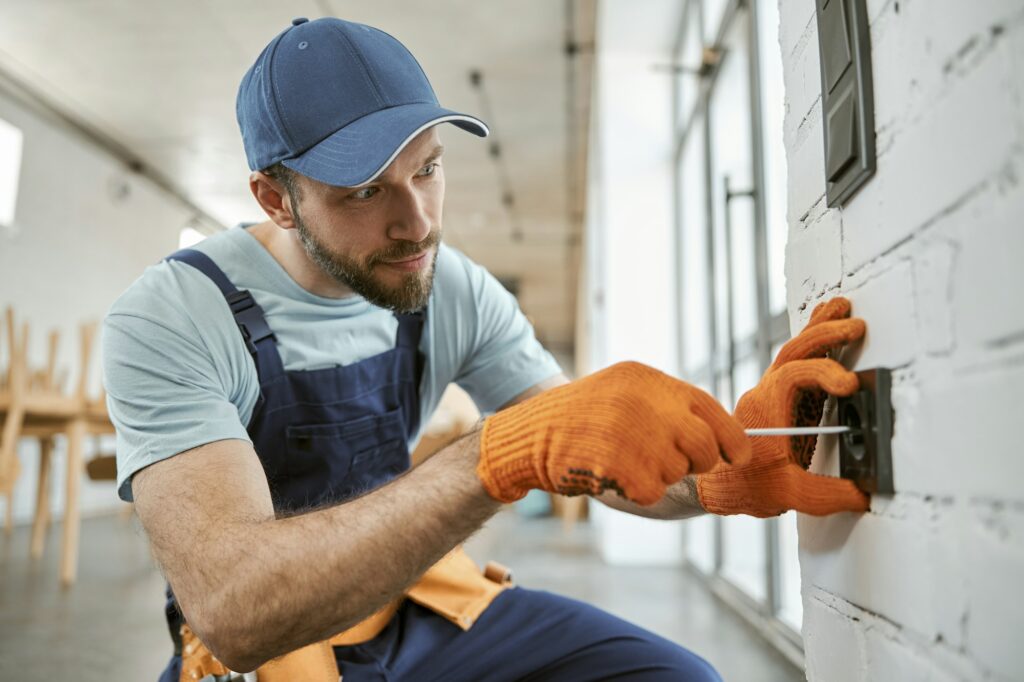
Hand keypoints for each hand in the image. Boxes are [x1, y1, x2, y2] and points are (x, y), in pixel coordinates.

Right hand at [476, 361, 750, 505]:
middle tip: (670, 462)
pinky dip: (637, 490)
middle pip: (703, 446)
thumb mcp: (624, 393)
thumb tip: (720, 441)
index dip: (731, 438)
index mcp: (649, 380)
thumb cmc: (582, 418)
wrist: (530, 434)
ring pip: (678, 472)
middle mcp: (646, 403)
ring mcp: (634, 435)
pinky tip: (611, 473)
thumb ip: (668, 407)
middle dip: (697, 461)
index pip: (710, 409)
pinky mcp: (621, 467)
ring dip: (658, 474)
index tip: (737, 455)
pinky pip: (653, 491)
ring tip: (622, 458)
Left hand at [696, 297, 869, 516]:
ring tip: (842, 307)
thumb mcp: (786, 495)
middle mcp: (766, 394)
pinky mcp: (782, 398)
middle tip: (855, 325)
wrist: (717, 484)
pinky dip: (813, 343)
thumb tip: (864, 492)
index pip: (793, 377)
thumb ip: (826, 494)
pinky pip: (796, 363)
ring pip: (792, 351)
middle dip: (824, 335)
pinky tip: (829, 330)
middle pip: (792, 352)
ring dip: (817, 330)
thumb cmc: (744, 485)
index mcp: (765, 410)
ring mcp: (773, 393)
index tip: (849, 384)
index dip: (822, 373)